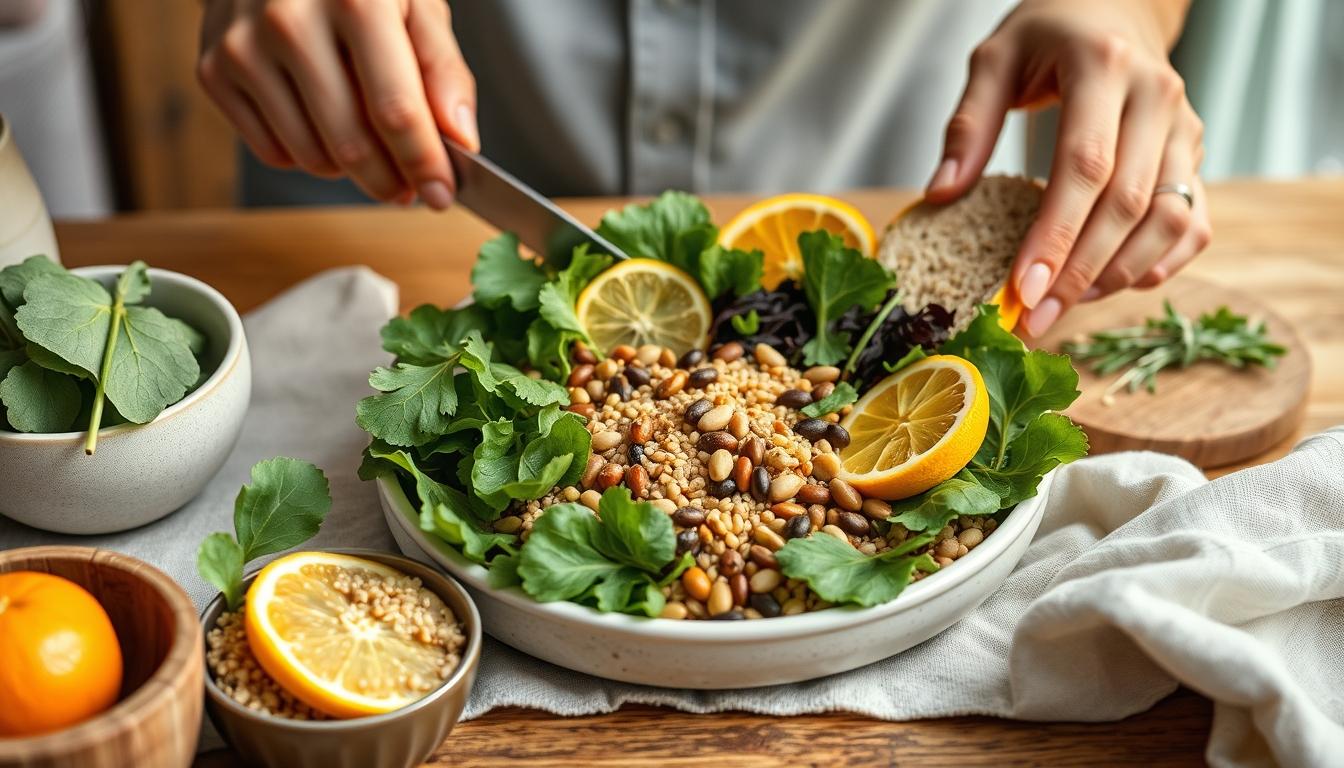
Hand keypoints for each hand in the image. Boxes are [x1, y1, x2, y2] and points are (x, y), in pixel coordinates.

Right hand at [197, 0, 476, 208]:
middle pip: (351, 145)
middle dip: (391, 181)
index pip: (395, 110)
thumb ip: (444, 71)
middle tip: (411, 188)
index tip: (442, 195)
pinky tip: (322, 121)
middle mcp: (290, 21)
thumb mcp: (416, 3)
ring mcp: (243, 47)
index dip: (424, 164)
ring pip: (312, 158)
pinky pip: (273, 152)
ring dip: (351, 171)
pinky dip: (308, 155)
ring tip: (368, 142)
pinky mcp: (213, 70)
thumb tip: (461, 142)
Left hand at [926, 0, 1211, 336]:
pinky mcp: (1193, 154)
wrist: (1114, 5)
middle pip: (1128, 203)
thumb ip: (968, 126)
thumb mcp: (994, 59)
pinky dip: (1161, 261)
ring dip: (1119, 273)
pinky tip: (1115, 284)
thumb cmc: (1048, 34)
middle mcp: (1156, 97)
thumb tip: (940, 194)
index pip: (1085, 165)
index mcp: (1103, 67)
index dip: (1055, 234)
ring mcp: (1184, 127)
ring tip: (1067, 305)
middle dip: (1080, 271)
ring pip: (1169, 218)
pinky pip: (1194, 221)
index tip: (1023, 287)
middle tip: (1036, 318)